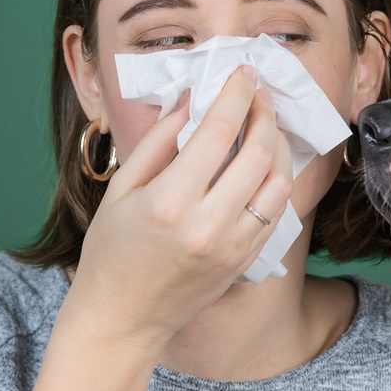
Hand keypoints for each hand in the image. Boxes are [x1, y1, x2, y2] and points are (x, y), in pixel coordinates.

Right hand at [63, 65, 293, 352]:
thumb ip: (159, 140)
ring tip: (266, 124)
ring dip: (279, 145)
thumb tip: (193, 99)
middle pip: (258, 153)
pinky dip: (277, 179)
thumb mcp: (121, 188)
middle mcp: (208, 224)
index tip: (244, 72)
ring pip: (278, 182)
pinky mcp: (246, 260)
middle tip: (260, 93)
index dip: (236, 94)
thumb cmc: (111, 251)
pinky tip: (266, 162)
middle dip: (264, 113)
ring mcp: (233, 245)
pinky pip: (276, 210)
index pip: (218, 132)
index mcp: (170, 201)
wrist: (123, 318)